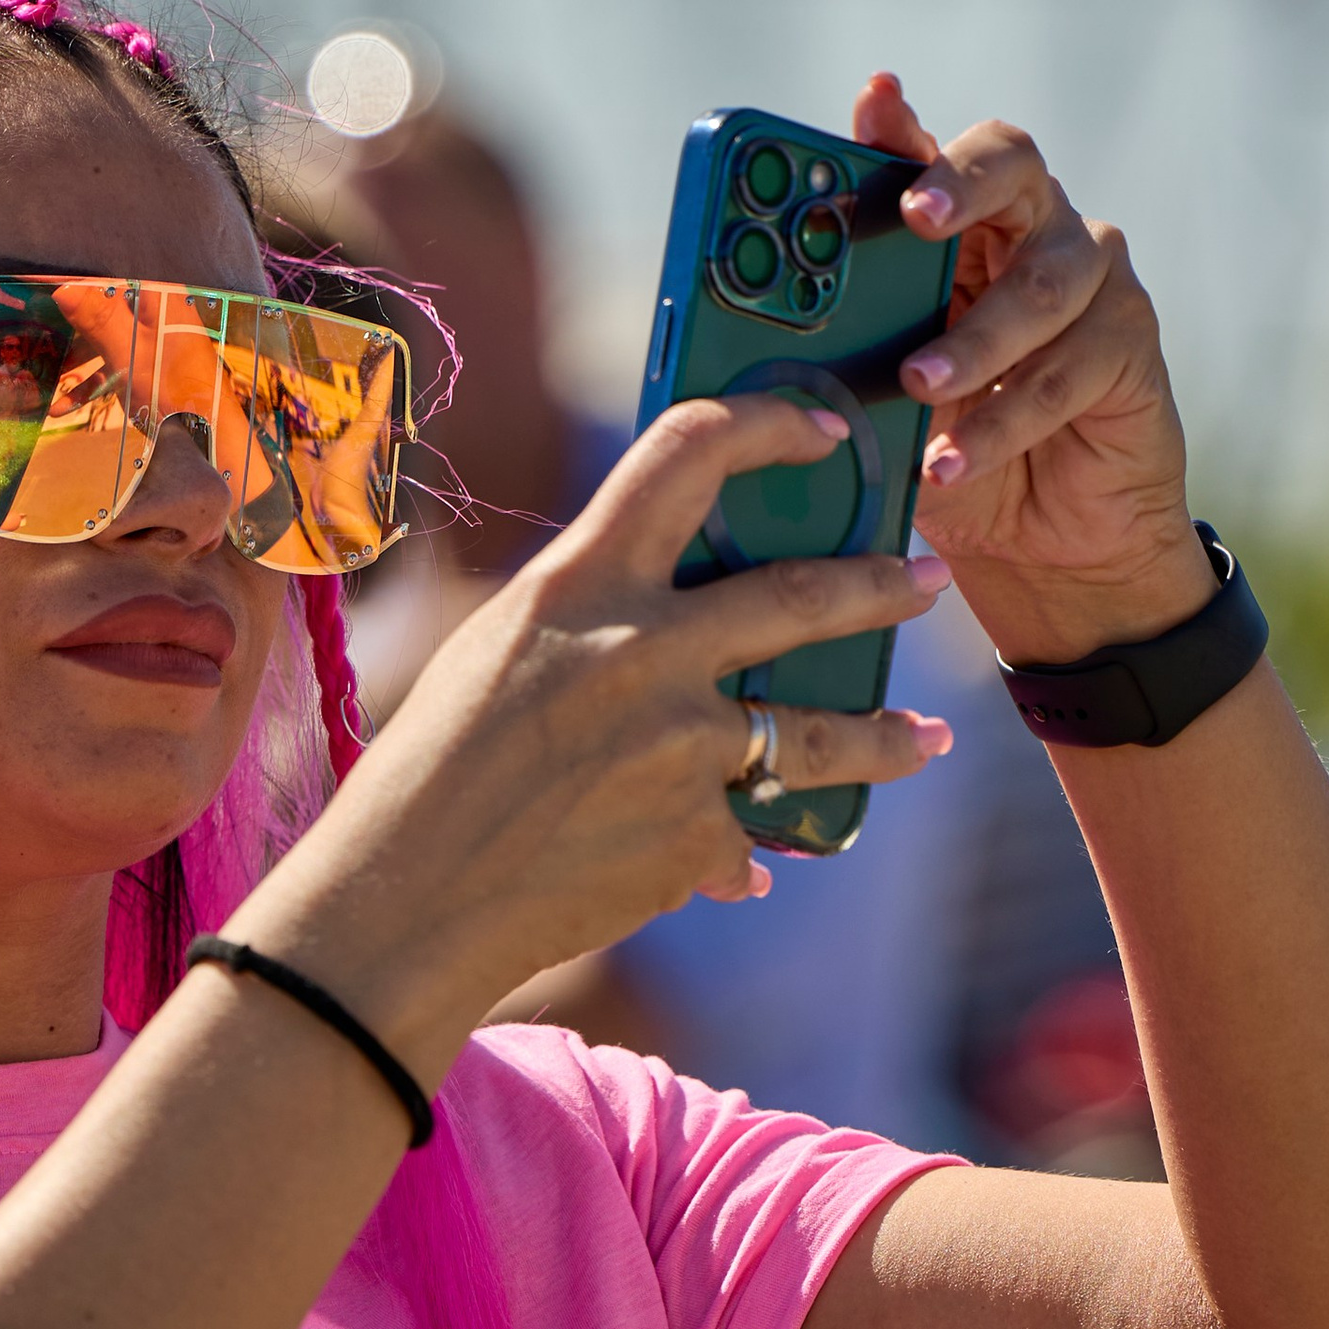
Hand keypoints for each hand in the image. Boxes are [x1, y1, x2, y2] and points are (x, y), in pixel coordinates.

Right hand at [246, 390, 950, 1074]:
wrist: (404, 902)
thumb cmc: (428, 772)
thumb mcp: (497, 654)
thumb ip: (590, 619)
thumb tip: (680, 614)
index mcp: (578, 584)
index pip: (690, 453)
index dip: (771, 426)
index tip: (825, 433)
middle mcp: (642, 652)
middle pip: (802, 595)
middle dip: (880, 587)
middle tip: (924, 579)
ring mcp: (680, 749)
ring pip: (823, 731)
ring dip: (887, 733)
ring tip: (924, 737)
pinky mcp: (694, 838)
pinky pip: (750, 835)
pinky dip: (747, 850)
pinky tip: (758, 866)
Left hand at [856, 74, 1207, 665]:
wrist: (1042, 544)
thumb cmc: (952, 453)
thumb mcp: (882, 406)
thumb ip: (841, 351)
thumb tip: (747, 331)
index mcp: (963, 232)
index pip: (930, 156)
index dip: (903, 126)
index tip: (873, 104)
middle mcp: (1032, 232)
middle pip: (1011, 164)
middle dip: (960, 182)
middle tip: (916, 218)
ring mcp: (1090, 281)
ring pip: (1040, 282)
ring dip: (974, 340)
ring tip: (919, 387)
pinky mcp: (1128, 344)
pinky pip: (1063, 371)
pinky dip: (1002, 422)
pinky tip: (954, 461)